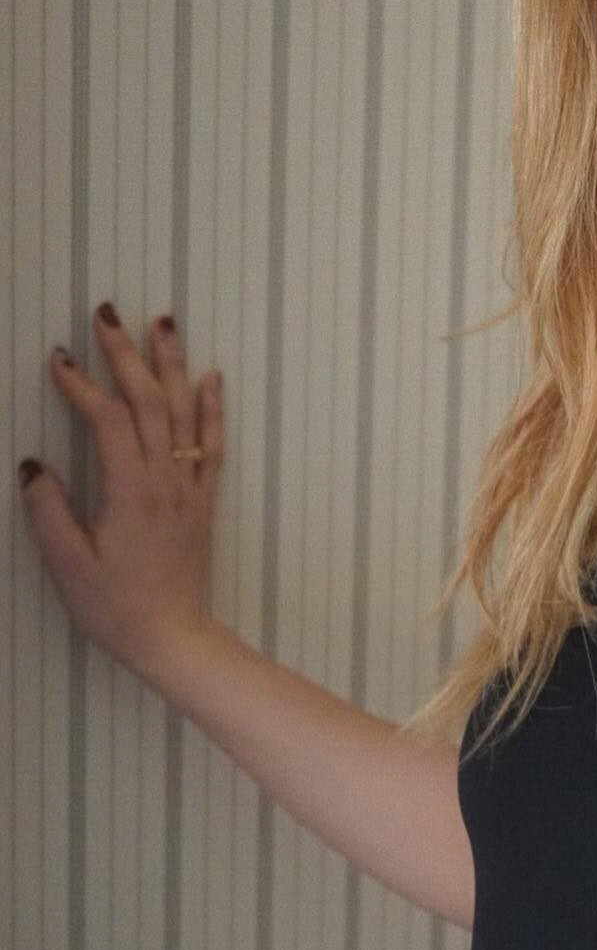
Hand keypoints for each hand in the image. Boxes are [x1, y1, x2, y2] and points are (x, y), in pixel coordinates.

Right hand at [17, 302, 224, 684]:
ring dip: (172, 364)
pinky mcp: (202, 501)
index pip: (108, 420)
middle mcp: (166, 481)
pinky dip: (211, 407)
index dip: (83, 385)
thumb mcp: (67, 564)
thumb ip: (49, 510)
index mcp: (131, 492)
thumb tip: (33, 463)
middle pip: (149, 402)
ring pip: (184, 413)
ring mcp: (189, 488)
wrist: (173, 638)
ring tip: (163, 321)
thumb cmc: (115, 607)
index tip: (59, 358)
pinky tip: (211, 377)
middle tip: (109, 311)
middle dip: (127, 353)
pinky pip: (211, 444)